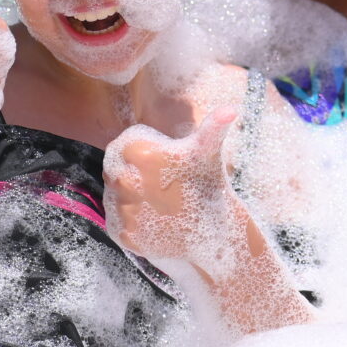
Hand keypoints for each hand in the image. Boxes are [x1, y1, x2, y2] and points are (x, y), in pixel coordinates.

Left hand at [105, 107, 248, 271]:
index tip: (159, 164)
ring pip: (116, 195)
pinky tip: (154, 220)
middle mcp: (123, 179)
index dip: (140, 154)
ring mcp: (121, 208)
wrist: (213, 238)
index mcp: (137, 152)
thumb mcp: (207, 152)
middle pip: (115, 170)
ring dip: (131, 197)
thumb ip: (213, 126)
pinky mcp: (121, 233)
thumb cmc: (209, 187)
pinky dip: (131, 220)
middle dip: (133, 174)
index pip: (121, 146)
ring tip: (159, 203)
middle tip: (161, 185)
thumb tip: (231, 109)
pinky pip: (118, 219)